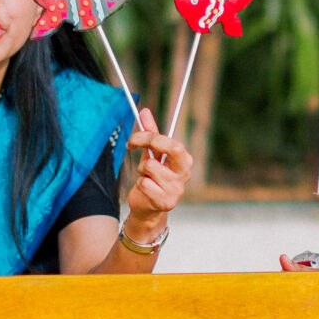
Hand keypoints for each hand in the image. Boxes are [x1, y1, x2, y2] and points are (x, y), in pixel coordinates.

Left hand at [119, 110, 192, 234]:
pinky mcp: (166, 202)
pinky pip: (144, 184)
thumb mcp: (152, 154)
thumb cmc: (152, 178)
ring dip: (141, 171)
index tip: (133, 139)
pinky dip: (140, 185)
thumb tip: (145, 111)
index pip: (171, 141)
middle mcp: (185, 173)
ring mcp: (177, 188)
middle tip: (133, 144)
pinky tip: (146, 191)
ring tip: (145, 178)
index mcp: (184, 160)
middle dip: (150, 143)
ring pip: (150, 167)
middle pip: (172, 147)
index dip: (148, 136)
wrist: (149, 208)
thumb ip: (150, 134)